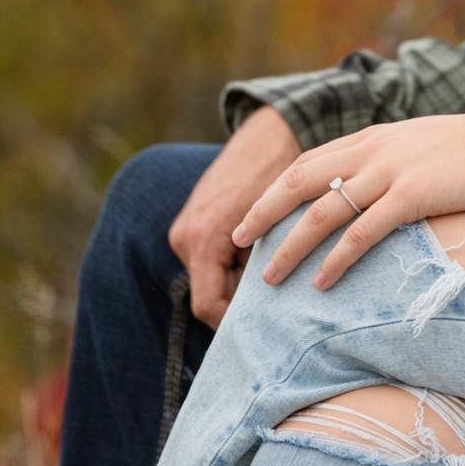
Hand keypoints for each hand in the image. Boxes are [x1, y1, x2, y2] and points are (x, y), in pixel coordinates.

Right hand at [168, 107, 301, 327]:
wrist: (268, 136)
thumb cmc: (276, 175)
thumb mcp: (275, 225)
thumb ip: (266, 262)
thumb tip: (273, 307)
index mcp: (201, 238)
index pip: (208, 305)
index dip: (234, 323)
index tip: (266, 329)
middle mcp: (186, 237)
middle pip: (210, 294)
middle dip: (241, 303)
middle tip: (278, 311)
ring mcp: (186, 230)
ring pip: (212, 278)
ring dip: (240, 283)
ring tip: (276, 283)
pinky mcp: (194, 224)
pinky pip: (212, 260)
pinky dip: (235, 266)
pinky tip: (263, 262)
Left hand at [234, 97, 464, 290]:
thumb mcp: (424, 144)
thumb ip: (393, 160)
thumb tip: (375, 187)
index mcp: (373, 137)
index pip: (308, 161)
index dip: (276, 189)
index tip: (254, 213)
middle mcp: (372, 150)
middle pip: (299, 181)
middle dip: (263, 212)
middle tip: (237, 241)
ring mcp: (389, 172)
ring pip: (321, 212)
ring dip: (291, 246)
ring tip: (270, 277)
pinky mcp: (411, 196)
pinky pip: (361, 234)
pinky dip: (336, 260)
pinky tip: (322, 283)